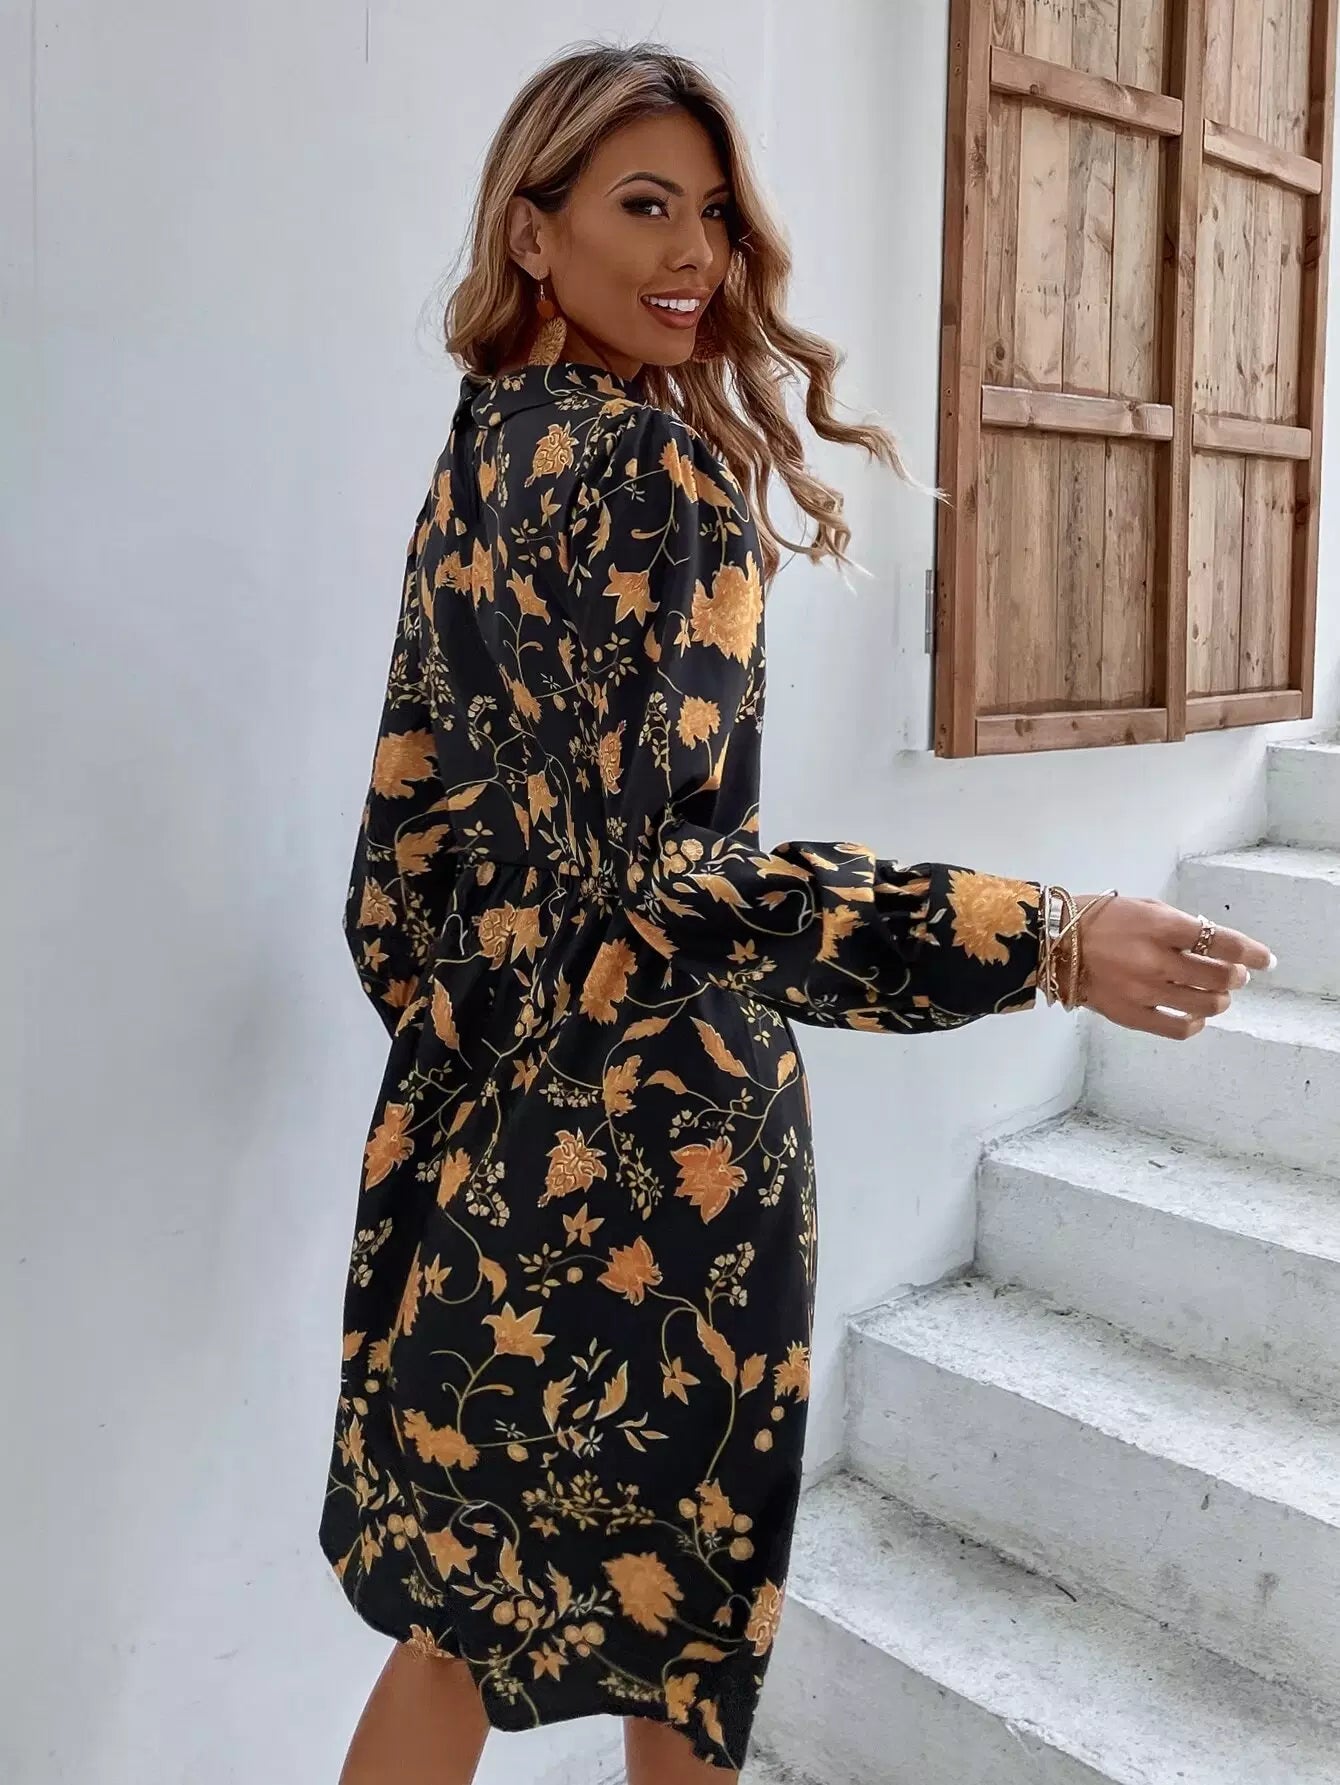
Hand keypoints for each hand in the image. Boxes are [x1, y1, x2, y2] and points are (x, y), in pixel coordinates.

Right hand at [1070, 893, 1274, 1039]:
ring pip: (1204, 1004)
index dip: (1251, 952)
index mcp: (1160, 926)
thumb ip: (1180, 925)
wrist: (1053, 945)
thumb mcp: (1143, 908)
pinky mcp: (1131, 1015)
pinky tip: (1194, 1015)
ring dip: (1219, 999)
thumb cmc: (1100, 919)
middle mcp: (1154, 960)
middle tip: (1234, 975)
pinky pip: (1178, 1029)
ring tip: (1216, 995)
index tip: (1266, 960)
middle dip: (1235, 977)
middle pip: (1218, 976)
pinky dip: (1195, 1023)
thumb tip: (1216, 945)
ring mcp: (1143, 991)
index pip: (1221, 941)